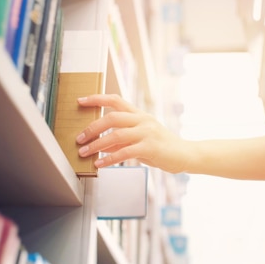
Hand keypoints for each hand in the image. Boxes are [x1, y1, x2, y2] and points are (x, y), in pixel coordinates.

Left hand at [75, 94, 189, 171]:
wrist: (184, 155)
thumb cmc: (161, 148)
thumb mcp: (140, 140)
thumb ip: (120, 140)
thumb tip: (98, 145)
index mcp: (140, 115)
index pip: (116, 100)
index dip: (97, 99)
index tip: (81, 101)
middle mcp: (143, 120)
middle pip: (112, 117)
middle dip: (92, 128)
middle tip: (79, 138)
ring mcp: (147, 132)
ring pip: (116, 135)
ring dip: (96, 145)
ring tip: (84, 153)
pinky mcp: (150, 147)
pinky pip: (124, 152)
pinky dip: (109, 158)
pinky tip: (100, 164)